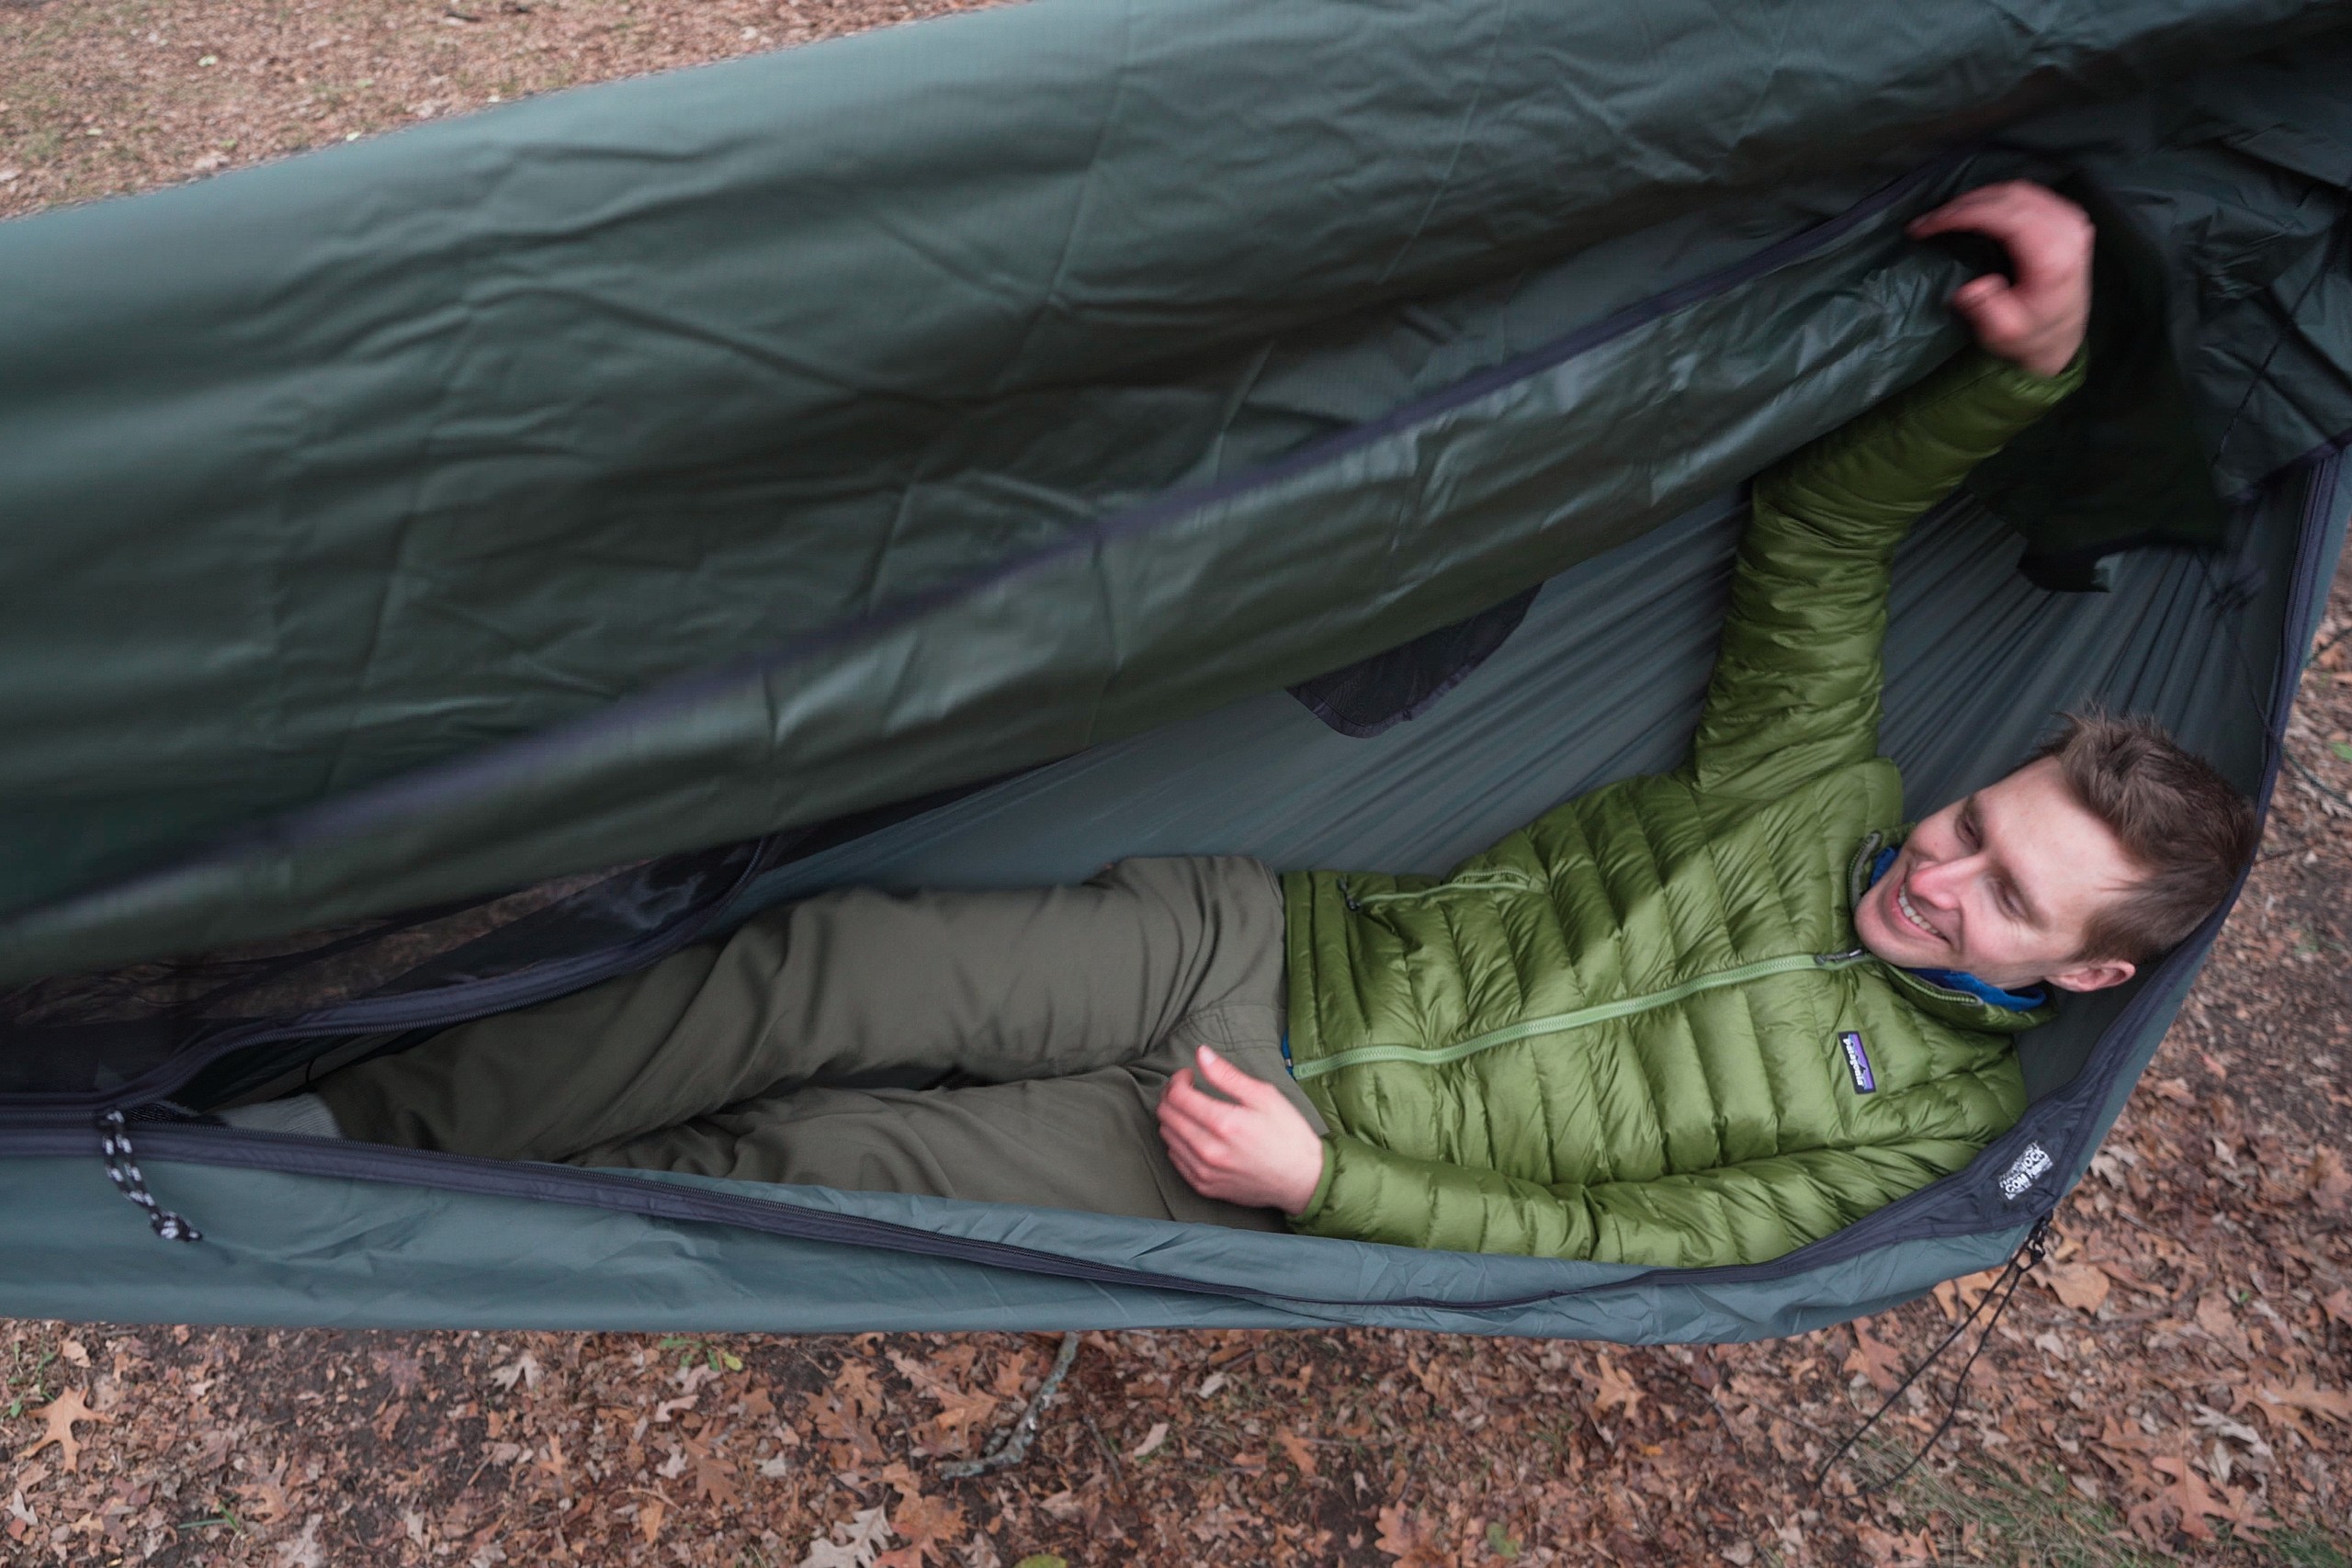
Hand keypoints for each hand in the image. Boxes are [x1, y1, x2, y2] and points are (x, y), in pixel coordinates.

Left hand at [1155, 1045, 1325, 1215]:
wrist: (1302, 1179)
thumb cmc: (1288, 1134)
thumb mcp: (1264, 1096)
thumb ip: (1227, 1074)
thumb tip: (1201, 1053)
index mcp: (1224, 1123)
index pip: (1177, 1096)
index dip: (1178, 1080)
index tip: (1188, 1075)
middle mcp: (1209, 1150)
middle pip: (1167, 1115)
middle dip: (1171, 1096)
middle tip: (1186, 1090)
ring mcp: (1205, 1171)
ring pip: (1167, 1137)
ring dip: (1173, 1118)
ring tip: (1191, 1111)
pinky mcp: (1204, 1187)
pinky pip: (1175, 1159)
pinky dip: (1178, 1141)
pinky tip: (1194, 1134)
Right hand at [1907, 181, 2093, 377]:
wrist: (2061, 339)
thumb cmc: (2030, 336)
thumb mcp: (2003, 333)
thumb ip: (1986, 309)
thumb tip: (1971, 287)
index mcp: (2053, 255)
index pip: (2003, 216)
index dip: (1960, 214)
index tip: (1926, 225)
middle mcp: (2067, 230)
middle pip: (2009, 197)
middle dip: (1962, 204)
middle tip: (1927, 221)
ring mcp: (2071, 219)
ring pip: (2016, 190)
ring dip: (1977, 198)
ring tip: (1945, 215)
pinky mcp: (2068, 216)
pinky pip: (2027, 193)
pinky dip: (1996, 197)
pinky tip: (1974, 210)